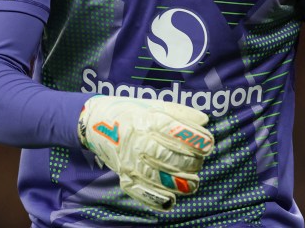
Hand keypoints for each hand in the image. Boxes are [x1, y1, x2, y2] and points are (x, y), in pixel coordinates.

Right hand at [78, 96, 213, 209]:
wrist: (96, 122)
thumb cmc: (132, 112)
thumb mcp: (155, 105)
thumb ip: (180, 113)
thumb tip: (204, 120)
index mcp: (147, 120)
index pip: (174, 131)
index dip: (194, 140)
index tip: (208, 144)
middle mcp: (137, 141)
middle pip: (168, 157)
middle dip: (191, 163)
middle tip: (199, 162)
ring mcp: (129, 161)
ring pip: (158, 178)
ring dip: (180, 184)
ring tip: (193, 183)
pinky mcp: (124, 177)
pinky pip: (142, 193)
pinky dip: (159, 200)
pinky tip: (172, 199)